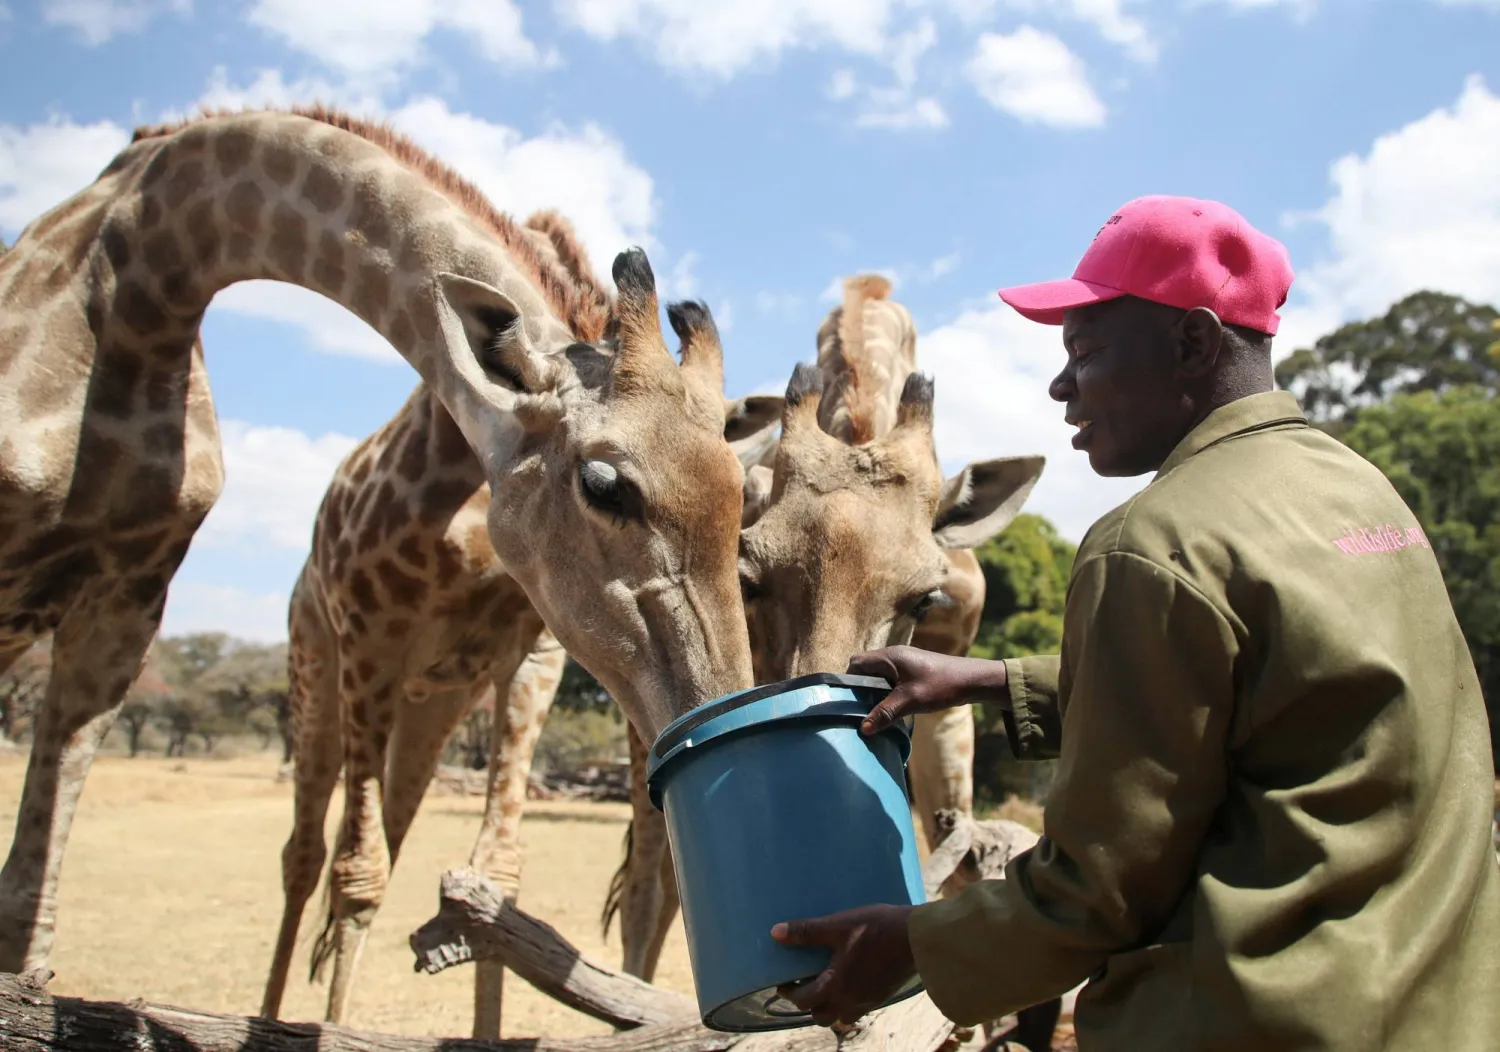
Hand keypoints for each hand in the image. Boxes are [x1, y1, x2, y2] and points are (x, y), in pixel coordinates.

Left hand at [770, 905, 916, 1027]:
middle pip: (821, 1017)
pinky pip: (858, 1010)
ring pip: (841, 1017)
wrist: (917, 938)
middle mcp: (850, 1001)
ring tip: (827, 985)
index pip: (804, 1001)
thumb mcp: (838, 925)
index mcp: (835, 986)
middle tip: (804, 985)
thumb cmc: (876, 929)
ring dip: (829, 1007)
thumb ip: (807, 931)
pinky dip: (847, 1003)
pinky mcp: (882, 997)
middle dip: (809, 1005)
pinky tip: (850, 982)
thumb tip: (775, 932)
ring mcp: (868, 1002)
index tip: (783, 983)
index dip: (789, 993)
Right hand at [847, 646, 1008, 735]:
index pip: (856, 663)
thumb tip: (863, 728)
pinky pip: (890, 681)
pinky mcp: (912, 672)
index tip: (848, 702)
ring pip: (878, 677)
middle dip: (860, 689)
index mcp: (889, 657)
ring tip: (873, 713)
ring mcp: (903, 663)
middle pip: (865, 670)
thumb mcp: (910, 701)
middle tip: (859, 710)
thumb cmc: (941, 685)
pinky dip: (886, 693)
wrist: (972, 681)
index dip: (848, 681)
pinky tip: (890, 710)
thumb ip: (884, 713)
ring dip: (874, 693)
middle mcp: (893, 656)